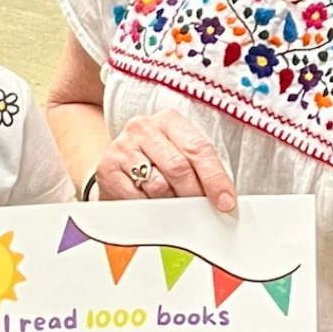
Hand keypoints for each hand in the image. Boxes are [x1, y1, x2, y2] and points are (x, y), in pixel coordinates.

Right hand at [95, 109, 235, 210]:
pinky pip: (136, 197)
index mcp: (168, 120)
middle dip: (194, 194)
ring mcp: (122, 146)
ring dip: (170, 202)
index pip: (198, 148)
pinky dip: (148, 207)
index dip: (215, 178)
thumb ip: (200, 171)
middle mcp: (143, 127)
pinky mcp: (107, 168)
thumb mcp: (179, 156)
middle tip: (201, 212)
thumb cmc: (155, 163)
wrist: (115, 166)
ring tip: (172, 205)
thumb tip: (223, 200)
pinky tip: (149, 203)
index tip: (225, 202)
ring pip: (157, 184)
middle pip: (178, 166)